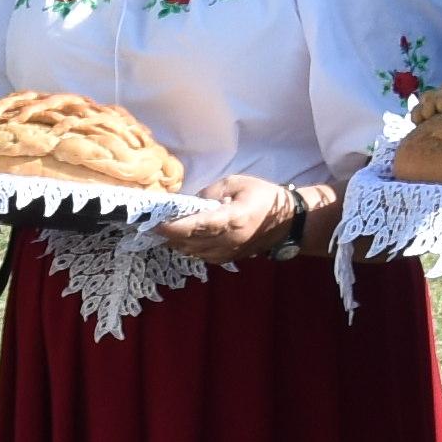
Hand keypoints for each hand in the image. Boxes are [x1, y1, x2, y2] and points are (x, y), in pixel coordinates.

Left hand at [162, 175, 306, 264]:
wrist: (287, 221)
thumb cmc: (263, 196)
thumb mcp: (237, 183)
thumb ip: (212, 192)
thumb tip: (192, 202)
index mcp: (231, 219)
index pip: (196, 225)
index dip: (173, 226)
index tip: (155, 223)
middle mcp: (228, 240)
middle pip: (190, 242)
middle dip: (169, 235)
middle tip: (153, 226)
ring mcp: (229, 252)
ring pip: (194, 252)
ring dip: (178, 243)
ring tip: (166, 232)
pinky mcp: (230, 258)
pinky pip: (203, 257)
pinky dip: (191, 249)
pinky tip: (185, 240)